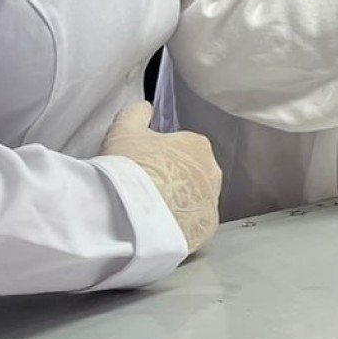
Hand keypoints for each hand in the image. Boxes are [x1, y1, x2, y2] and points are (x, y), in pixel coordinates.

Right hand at [100, 102, 221, 254]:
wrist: (132, 215)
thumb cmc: (131, 167)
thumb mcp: (124, 129)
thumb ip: (136, 113)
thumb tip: (144, 108)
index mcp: (198, 145)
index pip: (181, 147)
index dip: (158, 156)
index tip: (142, 165)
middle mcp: (213, 173)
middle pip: (190, 173)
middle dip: (171, 179)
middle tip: (144, 188)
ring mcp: (211, 203)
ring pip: (193, 200)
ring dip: (177, 202)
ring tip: (149, 210)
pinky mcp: (206, 230)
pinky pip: (193, 224)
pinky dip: (179, 225)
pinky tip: (159, 226)